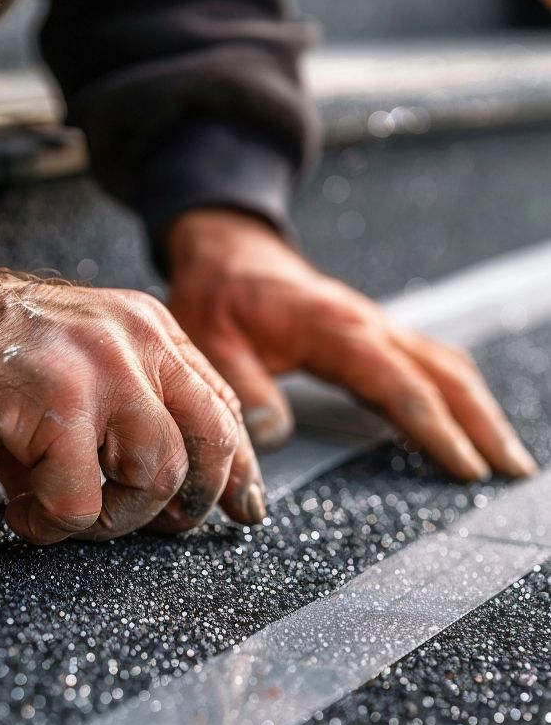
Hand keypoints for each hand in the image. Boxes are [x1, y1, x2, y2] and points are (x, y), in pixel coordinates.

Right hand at [0, 268, 264, 543]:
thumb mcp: (72, 381)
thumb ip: (126, 424)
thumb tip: (171, 501)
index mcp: (146, 331)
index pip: (220, 406)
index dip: (237, 467)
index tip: (244, 508)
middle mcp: (133, 342)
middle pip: (211, 443)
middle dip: (189, 505)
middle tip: (147, 525)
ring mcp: (96, 368)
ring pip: (157, 478)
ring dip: (113, 520)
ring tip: (66, 513)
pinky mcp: (50, 401)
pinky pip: (81, 501)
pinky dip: (52, 524)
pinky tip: (22, 509)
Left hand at [165, 208, 536, 480]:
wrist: (228, 253)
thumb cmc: (219, 295)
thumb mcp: (212, 341)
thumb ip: (244, 387)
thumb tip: (275, 436)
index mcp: (336, 330)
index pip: (401, 387)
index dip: (436, 430)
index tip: (465, 468)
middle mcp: (369, 326)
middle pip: (444, 376)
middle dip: (483, 424)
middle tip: (511, 471)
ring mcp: (376, 328)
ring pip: (446, 367)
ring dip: (480, 409)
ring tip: (505, 455)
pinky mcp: (373, 335)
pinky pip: (429, 362)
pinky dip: (458, 393)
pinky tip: (467, 419)